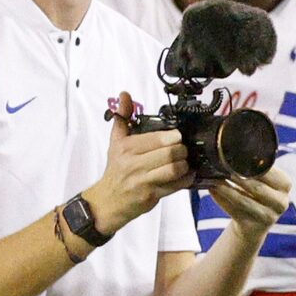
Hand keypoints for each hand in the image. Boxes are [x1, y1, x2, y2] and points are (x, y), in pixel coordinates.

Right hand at [88, 107, 192, 234]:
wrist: (108, 200)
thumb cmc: (116, 169)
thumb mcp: (116, 141)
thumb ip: (123, 117)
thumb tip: (125, 95)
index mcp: (126, 147)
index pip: (157, 138)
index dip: (174, 137)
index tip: (178, 137)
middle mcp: (133, 163)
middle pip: (169, 153)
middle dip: (182, 150)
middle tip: (184, 150)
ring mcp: (143, 180)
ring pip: (174, 169)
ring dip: (185, 165)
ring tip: (185, 162)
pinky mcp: (151, 195)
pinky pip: (175, 186)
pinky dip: (186, 179)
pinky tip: (187, 175)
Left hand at [204, 164, 293, 247]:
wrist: (252, 225)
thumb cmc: (252, 195)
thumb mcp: (257, 180)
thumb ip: (249, 168)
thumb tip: (227, 151)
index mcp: (285, 184)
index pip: (268, 170)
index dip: (250, 163)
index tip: (233, 155)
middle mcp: (282, 201)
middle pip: (257, 187)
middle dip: (237, 177)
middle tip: (220, 166)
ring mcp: (270, 216)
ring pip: (244, 200)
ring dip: (227, 189)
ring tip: (215, 179)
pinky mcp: (256, 226)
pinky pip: (236, 210)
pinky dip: (224, 198)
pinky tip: (214, 189)